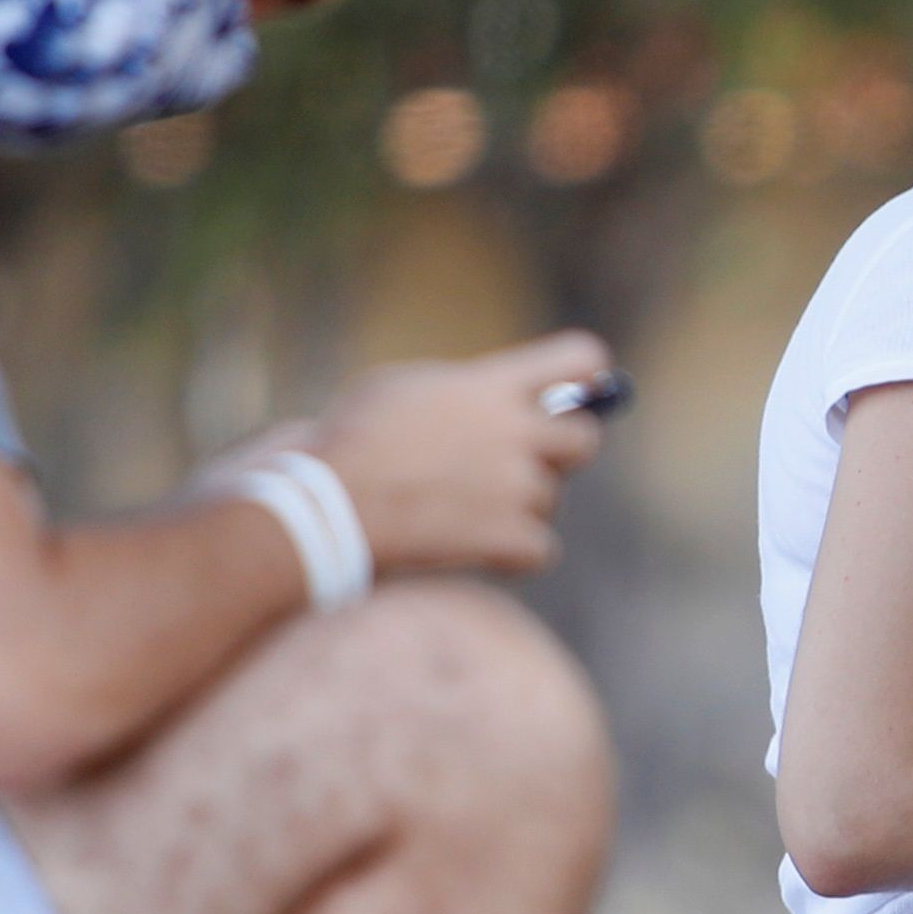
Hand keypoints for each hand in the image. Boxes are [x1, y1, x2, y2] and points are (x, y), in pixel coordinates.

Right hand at [304, 331, 612, 575]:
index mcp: (492, 385)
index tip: (576, 389)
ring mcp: (517, 486)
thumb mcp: (408, 389)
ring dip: (519, 507)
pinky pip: (539, 548)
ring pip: (548, 499)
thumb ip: (466, 391)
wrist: (327, 505)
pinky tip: (473, 546)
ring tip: (461, 509)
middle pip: (584, 439)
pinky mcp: (510, 538)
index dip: (585, 376)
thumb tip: (504, 400)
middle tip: (519, 463)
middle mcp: (516, 432)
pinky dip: (512, 554)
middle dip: (559, 452)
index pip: (582, 359)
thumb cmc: (350, 442)